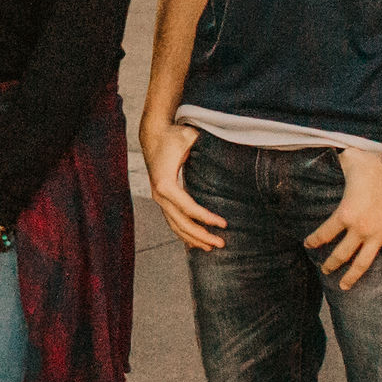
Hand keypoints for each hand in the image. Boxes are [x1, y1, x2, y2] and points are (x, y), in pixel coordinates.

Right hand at [142, 117, 224, 250]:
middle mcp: (159, 195)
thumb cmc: (173, 136)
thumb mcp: (189, 138)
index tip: (223, 224)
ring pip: (175, 226)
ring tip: (210, 247)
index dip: (206, 218)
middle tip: (221, 243)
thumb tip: (227, 153)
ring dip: (192, 238)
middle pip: (181, 223)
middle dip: (201, 235)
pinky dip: (183, 233)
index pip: (188, 208)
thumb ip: (204, 147)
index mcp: (165, 183)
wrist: (153, 134)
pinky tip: (194, 242)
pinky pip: (172, 221)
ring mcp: (158, 198)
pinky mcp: (161, 199)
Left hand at [305, 147, 381, 293]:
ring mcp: (379, 236)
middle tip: (325, 270)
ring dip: (353, 276)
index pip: (324, 233)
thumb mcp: (350, 159)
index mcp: (345, 214)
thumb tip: (330, 153)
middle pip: (341, 254)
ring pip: (363, 263)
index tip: (308, 246)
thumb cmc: (376, 164)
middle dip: (331, 264)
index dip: (314, 241)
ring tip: (344, 286)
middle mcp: (360, 230)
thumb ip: (338, 160)